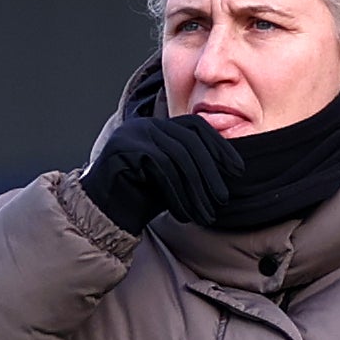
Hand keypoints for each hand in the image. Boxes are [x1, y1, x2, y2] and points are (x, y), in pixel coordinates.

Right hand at [81, 115, 243, 234]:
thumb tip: (231, 170)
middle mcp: (145, 125)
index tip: (238, 170)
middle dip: (210, 174)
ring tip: (206, 214)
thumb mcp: (175, 180)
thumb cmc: (140, 198)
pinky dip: (177, 194)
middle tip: (222, 199)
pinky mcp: (124, 149)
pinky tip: (184, 213)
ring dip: (196, 191)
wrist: (102, 215)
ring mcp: (132, 134)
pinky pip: (161, 168)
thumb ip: (195, 169)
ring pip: (177, 157)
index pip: (196, 127)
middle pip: (189, 142)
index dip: (220, 147)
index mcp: (159, 127)